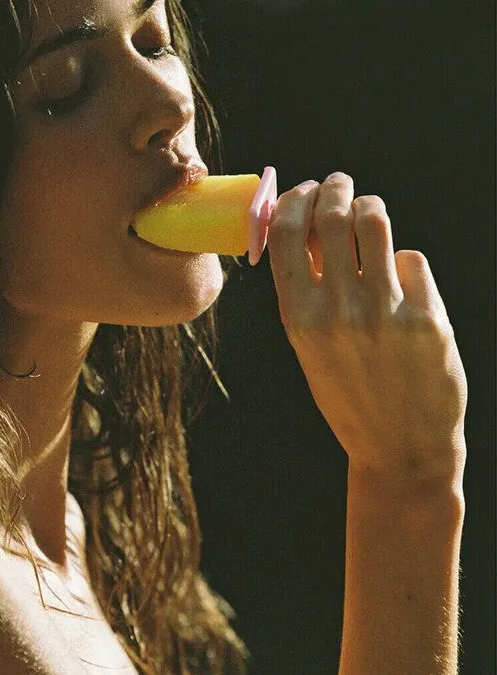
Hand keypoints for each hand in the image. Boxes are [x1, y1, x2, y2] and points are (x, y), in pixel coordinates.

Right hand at [266, 173, 466, 488]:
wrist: (400, 448)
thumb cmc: (351, 396)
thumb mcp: (312, 351)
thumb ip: (309, 294)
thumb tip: (312, 230)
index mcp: (299, 321)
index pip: (288, 233)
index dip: (296, 200)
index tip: (304, 192)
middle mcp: (338, 312)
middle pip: (333, 214)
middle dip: (335, 188)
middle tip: (341, 185)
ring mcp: (384, 313)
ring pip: (375, 222)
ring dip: (370, 209)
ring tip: (370, 218)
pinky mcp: (427, 316)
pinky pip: (411, 261)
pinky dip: (404, 267)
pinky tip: (402, 290)